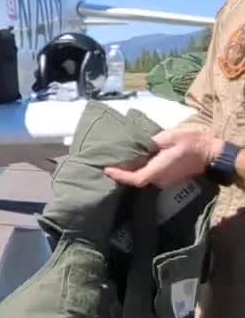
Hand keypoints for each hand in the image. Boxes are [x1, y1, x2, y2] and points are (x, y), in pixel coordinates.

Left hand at [104, 128, 220, 188]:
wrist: (210, 153)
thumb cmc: (190, 142)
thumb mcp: (169, 136)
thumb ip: (151, 142)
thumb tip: (136, 145)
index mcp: (158, 170)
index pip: (135, 178)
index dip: (120, 176)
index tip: (107, 169)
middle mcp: (159, 179)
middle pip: (136, 180)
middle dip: (121, 173)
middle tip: (106, 163)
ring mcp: (164, 181)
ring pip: (142, 178)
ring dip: (130, 172)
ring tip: (116, 161)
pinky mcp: (167, 179)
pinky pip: (149, 176)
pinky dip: (139, 170)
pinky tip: (133, 161)